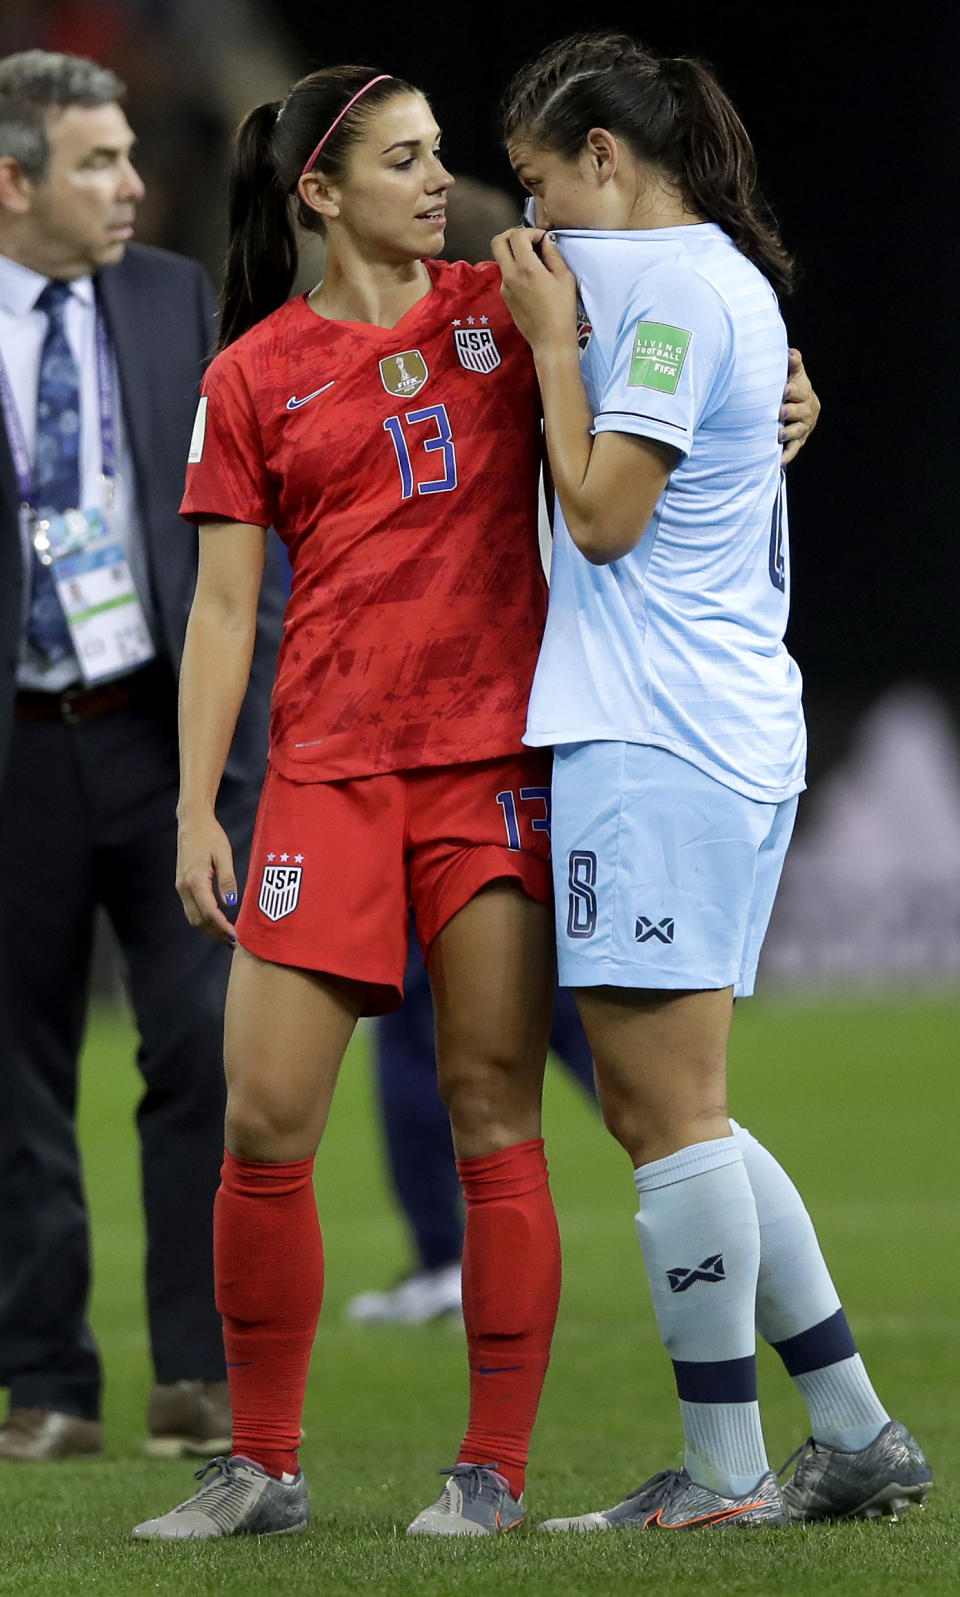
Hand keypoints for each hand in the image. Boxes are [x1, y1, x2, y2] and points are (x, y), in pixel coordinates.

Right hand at [176, 811, 238, 944]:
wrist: (192, 822)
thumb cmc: (210, 835)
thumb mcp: (224, 855)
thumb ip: (227, 880)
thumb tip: (231, 904)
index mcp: (195, 880)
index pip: (209, 912)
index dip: (222, 927)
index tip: (236, 936)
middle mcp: (184, 887)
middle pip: (198, 920)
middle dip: (215, 933)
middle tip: (234, 941)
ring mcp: (181, 887)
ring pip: (193, 917)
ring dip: (208, 928)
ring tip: (226, 935)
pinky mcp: (182, 884)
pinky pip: (191, 908)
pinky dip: (203, 919)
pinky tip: (216, 920)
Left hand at [491, 226, 578, 352]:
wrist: (550, 340)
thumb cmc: (562, 310)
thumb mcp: (564, 277)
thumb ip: (553, 254)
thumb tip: (546, 241)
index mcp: (526, 268)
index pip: (517, 235)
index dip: (531, 231)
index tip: (543, 238)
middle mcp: (510, 275)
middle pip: (498, 241)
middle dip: (513, 234)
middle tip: (529, 240)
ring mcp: (505, 286)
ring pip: (501, 258)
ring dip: (514, 252)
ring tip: (534, 260)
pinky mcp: (505, 296)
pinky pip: (506, 273)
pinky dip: (516, 267)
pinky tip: (532, 277)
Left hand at [780, 348, 820, 464]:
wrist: (798, 404)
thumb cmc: (790, 385)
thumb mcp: (793, 373)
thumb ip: (792, 363)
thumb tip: (788, 353)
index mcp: (804, 391)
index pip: (801, 389)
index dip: (793, 390)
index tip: (784, 390)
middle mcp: (807, 408)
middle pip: (801, 410)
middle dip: (791, 411)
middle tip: (780, 411)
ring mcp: (804, 425)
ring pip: (798, 430)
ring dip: (789, 432)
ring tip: (779, 434)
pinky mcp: (800, 439)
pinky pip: (794, 448)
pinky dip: (787, 455)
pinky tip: (780, 461)